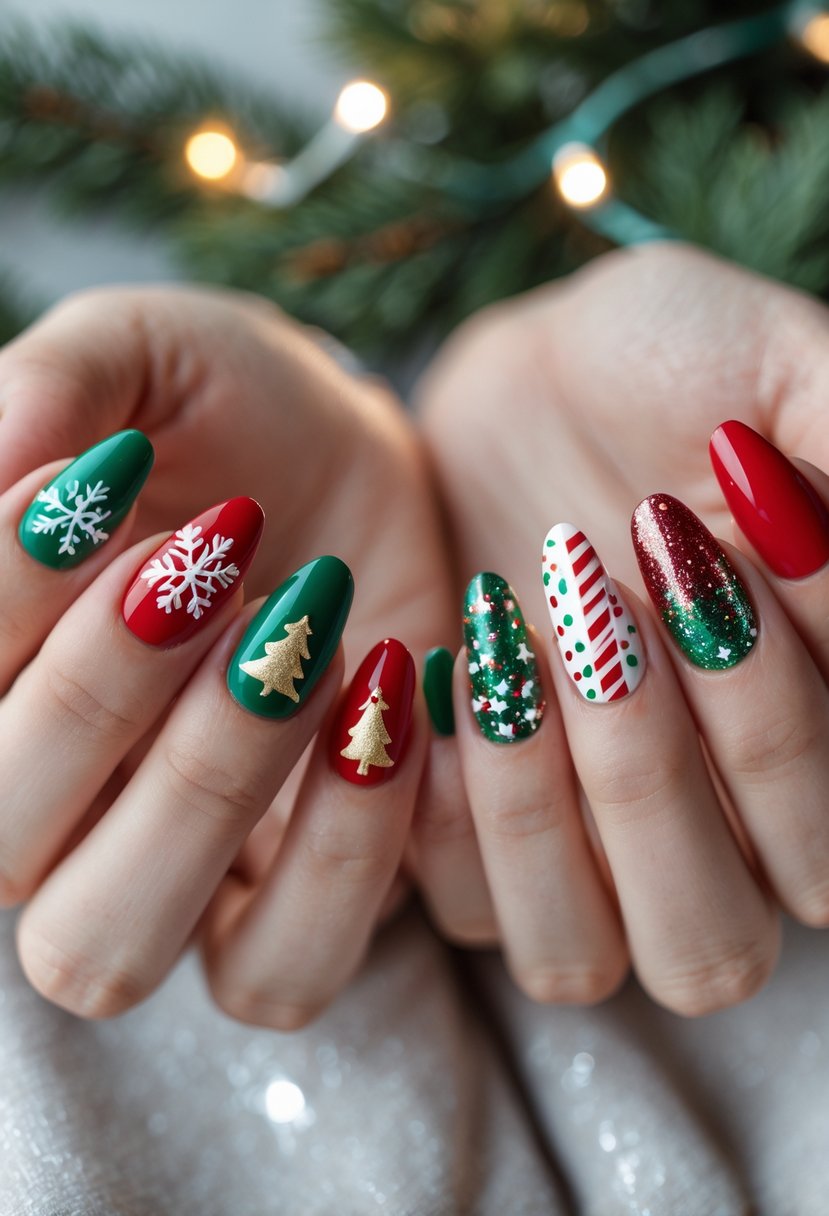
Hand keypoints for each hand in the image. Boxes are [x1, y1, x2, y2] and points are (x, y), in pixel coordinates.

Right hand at [0, 286, 451, 1025]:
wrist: (362, 468)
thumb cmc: (231, 412)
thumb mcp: (146, 356)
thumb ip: (54, 385)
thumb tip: (1, 464)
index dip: (7, 592)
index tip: (111, 479)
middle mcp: (45, 806)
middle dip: (100, 698)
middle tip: (216, 566)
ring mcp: (164, 876)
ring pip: (105, 950)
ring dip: (204, 793)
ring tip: (308, 639)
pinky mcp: (294, 900)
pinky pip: (284, 967)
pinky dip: (345, 852)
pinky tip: (394, 694)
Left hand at [415, 243, 828, 1014]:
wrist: (527, 380)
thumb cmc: (674, 365)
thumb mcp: (780, 372)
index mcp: (809, 743)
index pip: (819, 852)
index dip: (775, 734)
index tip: (711, 554)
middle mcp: (711, 822)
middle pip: (710, 949)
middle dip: (651, 785)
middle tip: (602, 602)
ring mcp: (584, 835)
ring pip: (579, 961)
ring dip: (538, 818)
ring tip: (511, 638)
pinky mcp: (476, 819)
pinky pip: (455, 903)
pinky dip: (440, 804)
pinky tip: (436, 664)